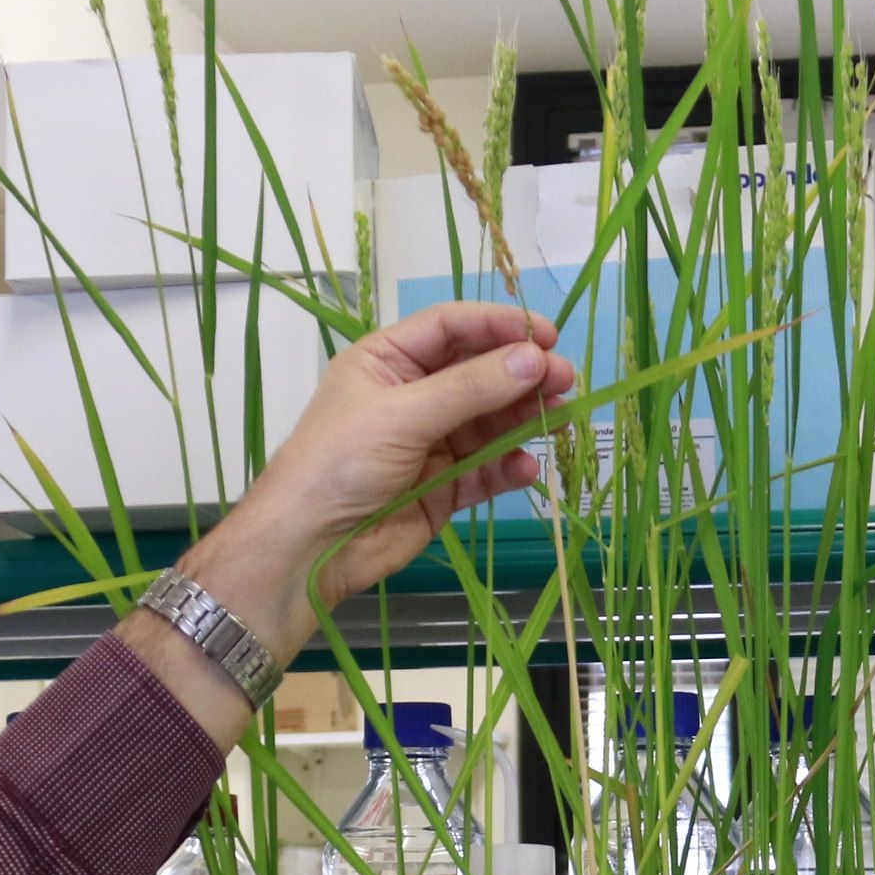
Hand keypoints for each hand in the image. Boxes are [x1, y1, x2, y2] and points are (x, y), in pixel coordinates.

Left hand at [161, 300, 578, 663]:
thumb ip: (470, 388)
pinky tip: (527, 467)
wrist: (309, 547)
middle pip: (479, 374)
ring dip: (524, 419)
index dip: (499, 327)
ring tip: (561, 420)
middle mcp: (413, 396)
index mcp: (389, 361)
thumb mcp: (402, 414)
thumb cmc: (338, 464)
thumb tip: (533, 359)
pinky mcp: (443, 487)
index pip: (452, 328)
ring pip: (490, 422)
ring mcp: (430, 443)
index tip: (546, 335)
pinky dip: (508, 467)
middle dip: (521, 376)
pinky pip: (486, 470)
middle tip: (565, 381)